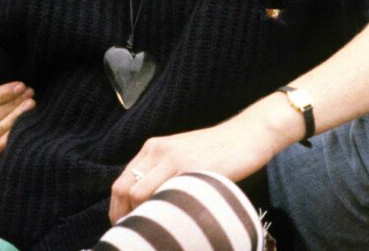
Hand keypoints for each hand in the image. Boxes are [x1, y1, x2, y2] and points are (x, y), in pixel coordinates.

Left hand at [110, 93, 299, 221]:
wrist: (250, 134)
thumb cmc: (220, 149)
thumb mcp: (183, 154)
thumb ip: (162, 173)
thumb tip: (143, 207)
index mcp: (154, 147)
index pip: (120, 184)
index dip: (118, 211)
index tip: (128, 227)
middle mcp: (160, 150)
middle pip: (125, 191)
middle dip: (126, 217)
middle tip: (138, 234)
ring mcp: (176, 159)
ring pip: (140, 195)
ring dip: (143, 217)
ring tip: (156, 230)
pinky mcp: (195, 169)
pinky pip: (167, 197)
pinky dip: (164, 214)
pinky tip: (174, 223)